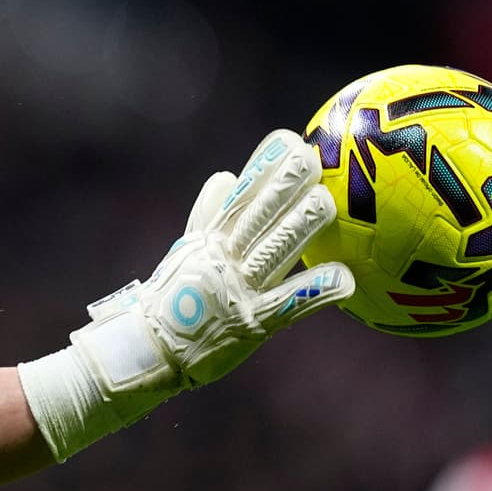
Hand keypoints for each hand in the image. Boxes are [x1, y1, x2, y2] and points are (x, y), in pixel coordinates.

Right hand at [73, 129, 354, 390]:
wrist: (148, 350)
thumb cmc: (169, 301)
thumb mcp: (185, 252)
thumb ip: (207, 215)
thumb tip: (226, 176)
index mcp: (209, 241)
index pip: (238, 197)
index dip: (263, 168)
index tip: (287, 140)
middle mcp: (222, 259)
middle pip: (256, 216)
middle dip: (283, 186)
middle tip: (311, 158)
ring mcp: (237, 290)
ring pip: (272, 251)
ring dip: (299, 226)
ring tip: (325, 202)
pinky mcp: (252, 324)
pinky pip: (288, 305)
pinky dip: (314, 291)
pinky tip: (343, 279)